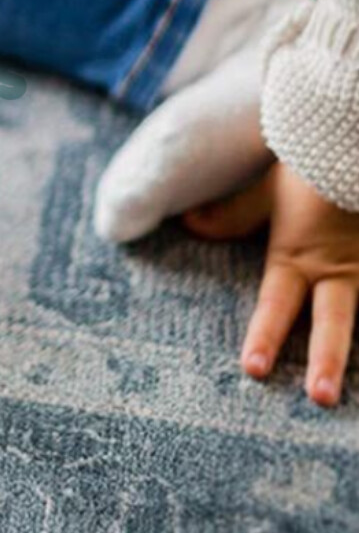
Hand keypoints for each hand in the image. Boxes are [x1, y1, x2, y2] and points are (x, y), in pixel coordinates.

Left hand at [185, 162, 358, 406]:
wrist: (355, 133)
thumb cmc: (313, 160)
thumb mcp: (270, 189)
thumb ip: (233, 215)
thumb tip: (189, 224)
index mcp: (301, 255)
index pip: (277, 302)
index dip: (265, 335)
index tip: (254, 370)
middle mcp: (340, 268)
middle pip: (333, 319)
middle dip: (327, 360)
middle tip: (320, 399)